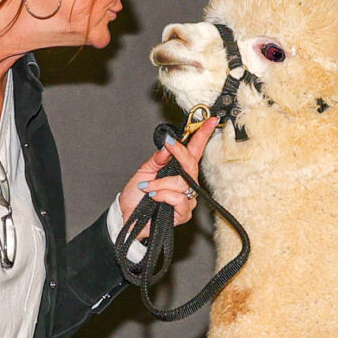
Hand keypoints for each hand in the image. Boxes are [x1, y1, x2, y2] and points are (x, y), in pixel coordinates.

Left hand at [112, 113, 217, 235]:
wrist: (128, 217)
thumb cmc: (136, 196)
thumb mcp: (143, 171)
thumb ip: (157, 159)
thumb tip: (167, 146)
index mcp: (177, 170)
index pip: (193, 151)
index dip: (202, 135)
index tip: (209, 121)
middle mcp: (185, 183)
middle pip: (191, 164)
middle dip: (179, 153)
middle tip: (168, 145)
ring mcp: (186, 198)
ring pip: (182, 182)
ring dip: (161, 183)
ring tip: (147, 188)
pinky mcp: (183, 213)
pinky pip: (179, 198)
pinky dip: (164, 195)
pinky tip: (154, 198)